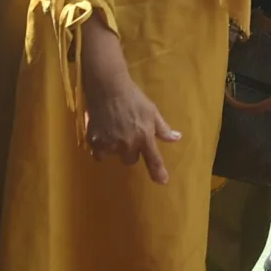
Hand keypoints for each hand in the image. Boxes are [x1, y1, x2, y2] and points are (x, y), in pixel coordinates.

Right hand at [81, 22, 178, 184]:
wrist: (108, 88)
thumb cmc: (134, 98)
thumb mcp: (152, 111)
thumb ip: (162, 128)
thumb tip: (176, 138)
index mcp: (144, 136)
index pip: (153, 159)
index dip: (158, 172)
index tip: (162, 182)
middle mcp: (127, 144)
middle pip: (131, 160)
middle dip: (132, 151)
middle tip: (129, 134)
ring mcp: (109, 144)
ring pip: (114, 156)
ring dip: (116, 148)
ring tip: (115, 130)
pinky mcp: (94, 142)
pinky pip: (99, 154)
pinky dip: (101, 148)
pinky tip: (103, 134)